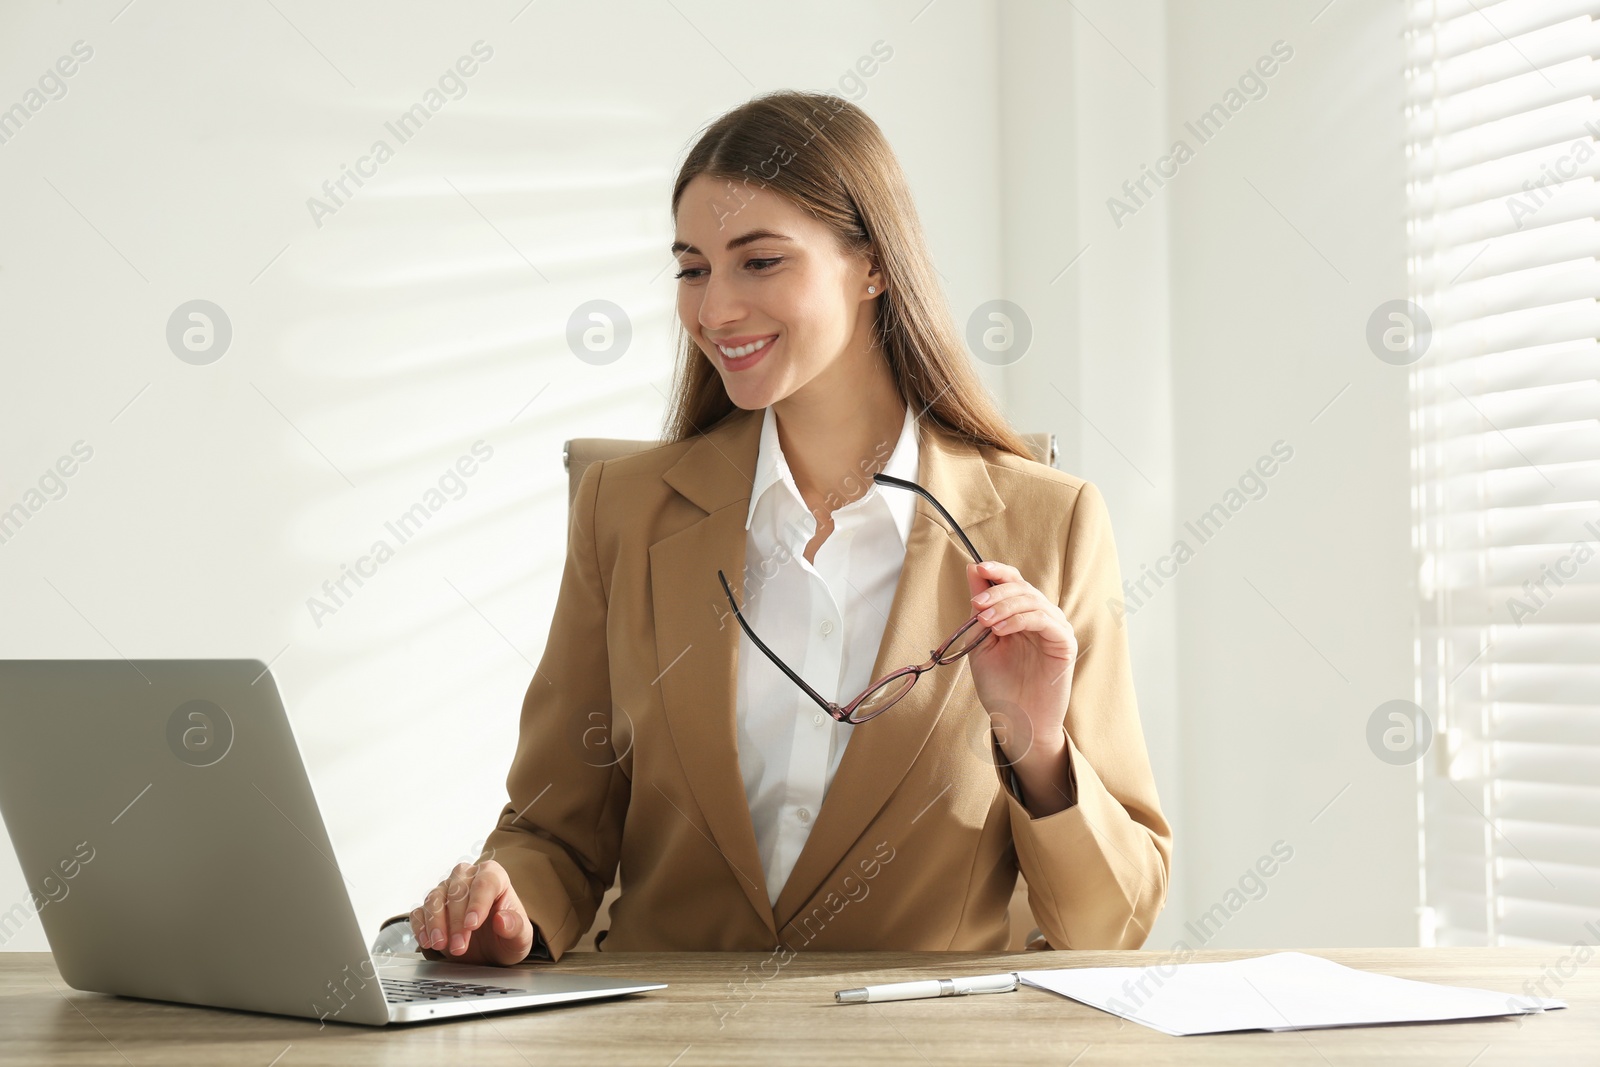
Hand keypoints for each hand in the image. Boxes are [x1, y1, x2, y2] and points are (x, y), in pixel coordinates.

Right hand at [410, 859, 535, 966]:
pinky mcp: (431, 910)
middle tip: (459, 946)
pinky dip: (421, 927)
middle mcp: (468, 879)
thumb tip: (502, 919)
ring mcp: (447, 892)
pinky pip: (420, 912)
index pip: (485, 882)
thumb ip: (516, 927)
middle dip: (456, 920)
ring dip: (436, 923)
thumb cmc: (507, 937)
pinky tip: (427, 942)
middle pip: (457, 890)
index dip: (477, 903)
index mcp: (495, 877)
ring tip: (441, 945)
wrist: (492, 951)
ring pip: (435, 898)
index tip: (472, 925)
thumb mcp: (520, 938)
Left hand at [965, 560, 1078, 811]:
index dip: (998, 571)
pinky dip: (1021, 619)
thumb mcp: (981, 640)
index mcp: (1021, 615)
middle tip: (977, 606)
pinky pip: (1046, 620)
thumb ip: (979, 607)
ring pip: (1034, 600)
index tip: (979, 568)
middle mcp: (1041, 618)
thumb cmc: (1000, 686)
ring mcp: (1055, 629)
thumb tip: (972, 569)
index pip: (1014, 582)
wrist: (1016, 722)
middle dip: (997, 592)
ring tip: (985, 621)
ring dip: (1005, 606)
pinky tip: (1001, 629)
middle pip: (1022, 588)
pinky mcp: (1064, 644)